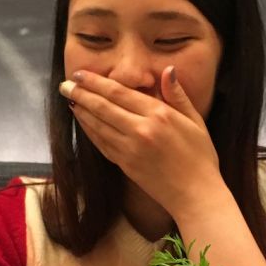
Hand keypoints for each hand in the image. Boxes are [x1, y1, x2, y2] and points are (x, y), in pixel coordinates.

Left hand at [60, 67, 224, 218]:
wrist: (196, 195)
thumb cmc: (201, 158)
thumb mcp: (196, 122)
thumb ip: (178, 96)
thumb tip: (167, 70)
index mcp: (159, 115)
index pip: (120, 92)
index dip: (96, 82)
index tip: (80, 74)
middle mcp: (141, 130)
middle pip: (103, 106)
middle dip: (81, 93)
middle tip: (64, 84)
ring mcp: (130, 149)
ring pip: (98, 125)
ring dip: (81, 111)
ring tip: (69, 99)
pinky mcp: (125, 165)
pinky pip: (102, 144)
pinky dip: (89, 131)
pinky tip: (83, 122)